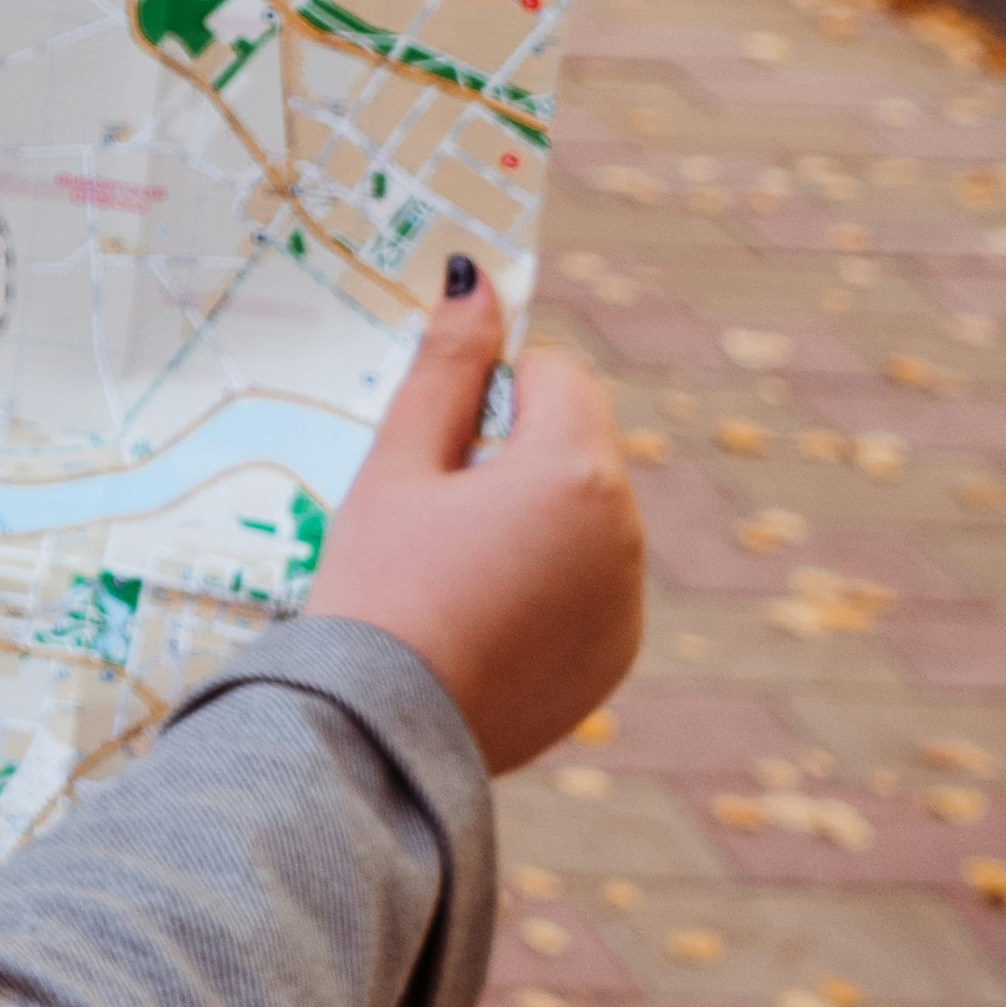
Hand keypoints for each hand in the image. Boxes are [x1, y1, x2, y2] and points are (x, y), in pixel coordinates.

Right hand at [306, 258, 643, 775]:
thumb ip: (446, 367)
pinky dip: (542, 586)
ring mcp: (627, 602)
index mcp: (574, 472)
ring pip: (582, 516)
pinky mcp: (615, 657)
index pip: (557, 373)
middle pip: (575, 444)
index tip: (438, 439)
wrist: (378, 728)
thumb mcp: (398, 464)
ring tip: (450, 573)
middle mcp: (624, 534)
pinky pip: (587, 586)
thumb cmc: (378, 583)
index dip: (492, 390)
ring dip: (529, 519)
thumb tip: (475, 279)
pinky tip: (475, 618)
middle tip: (432, 513)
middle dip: (512, 456)